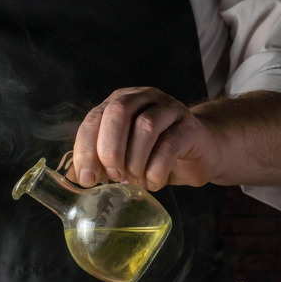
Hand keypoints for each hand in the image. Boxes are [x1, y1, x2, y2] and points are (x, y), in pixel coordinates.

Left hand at [71, 87, 221, 191]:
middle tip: (114, 175)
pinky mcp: (190, 127)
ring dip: (135, 160)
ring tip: (135, 179)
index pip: (94, 118)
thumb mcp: (124, 157)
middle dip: (110, 149)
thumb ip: (101, 161)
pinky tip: (153, 182)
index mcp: (120, 102)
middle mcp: (143, 98)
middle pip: (119, 112)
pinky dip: (156, 169)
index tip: (87, 178)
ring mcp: (169, 109)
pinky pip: (170, 145)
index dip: (86, 149)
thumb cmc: (156, 154)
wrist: (202, 152)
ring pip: (146, 126)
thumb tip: (78, 176)